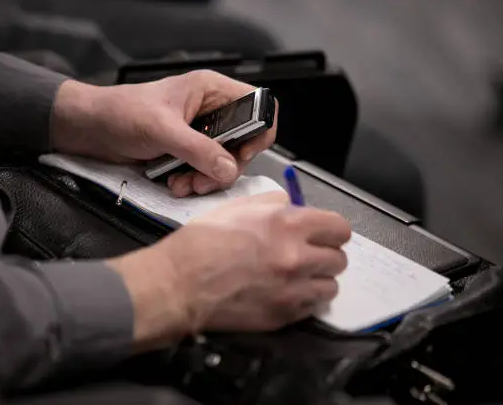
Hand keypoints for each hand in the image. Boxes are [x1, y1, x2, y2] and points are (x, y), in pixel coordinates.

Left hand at [51, 71, 277, 196]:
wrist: (92, 129)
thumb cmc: (121, 112)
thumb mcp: (162, 129)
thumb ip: (198, 149)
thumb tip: (228, 168)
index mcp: (211, 90)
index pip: (256, 106)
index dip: (258, 132)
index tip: (241, 154)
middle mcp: (210, 111)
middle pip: (242, 143)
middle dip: (225, 167)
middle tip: (203, 179)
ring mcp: (200, 133)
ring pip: (224, 162)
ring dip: (206, 179)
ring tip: (183, 184)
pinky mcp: (188, 152)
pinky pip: (205, 171)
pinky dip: (194, 182)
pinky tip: (175, 184)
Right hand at [108, 192, 350, 350]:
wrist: (178, 283)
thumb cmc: (199, 245)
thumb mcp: (234, 208)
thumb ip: (271, 203)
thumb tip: (290, 204)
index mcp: (286, 224)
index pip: (339, 227)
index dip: (332, 230)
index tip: (326, 234)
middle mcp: (296, 256)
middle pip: (339, 258)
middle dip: (325, 255)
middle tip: (308, 255)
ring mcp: (292, 289)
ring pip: (330, 286)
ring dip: (317, 280)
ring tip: (297, 277)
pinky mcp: (283, 315)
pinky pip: (312, 307)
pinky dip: (303, 300)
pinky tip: (284, 292)